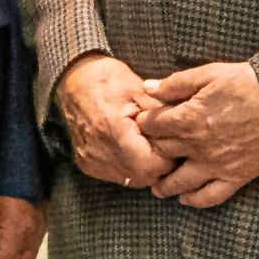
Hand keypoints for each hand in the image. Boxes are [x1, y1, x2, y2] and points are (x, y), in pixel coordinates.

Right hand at [56, 52, 170, 189]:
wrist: (72, 80)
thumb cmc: (108, 79)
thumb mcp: (139, 89)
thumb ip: (162, 113)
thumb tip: (185, 132)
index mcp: (114, 130)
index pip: (151, 165)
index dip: (168, 158)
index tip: (174, 143)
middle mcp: (100, 151)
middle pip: (143, 177)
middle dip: (159, 165)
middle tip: (164, 144)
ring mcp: (91, 161)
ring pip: (131, 179)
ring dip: (144, 167)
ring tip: (148, 144)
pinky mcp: (86, 164)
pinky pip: (116, 175)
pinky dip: (129, 166)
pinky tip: (132, 148)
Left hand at [137, 62, 258, 207]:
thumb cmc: (247, 83)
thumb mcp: (209, 74)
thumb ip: (175, 83)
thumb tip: (147, 89)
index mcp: (188, 118)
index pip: (151, 126)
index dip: (143, 123)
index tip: (143, 123)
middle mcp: (197, 146)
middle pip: (161, 153)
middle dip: (151, 152)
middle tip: (147, 152)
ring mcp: (217, 164)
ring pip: (180, 182)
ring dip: (165, 186)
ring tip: (157, 187)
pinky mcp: (237, 176)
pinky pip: (211, 196)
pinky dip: (195, 200)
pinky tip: (186, 199)